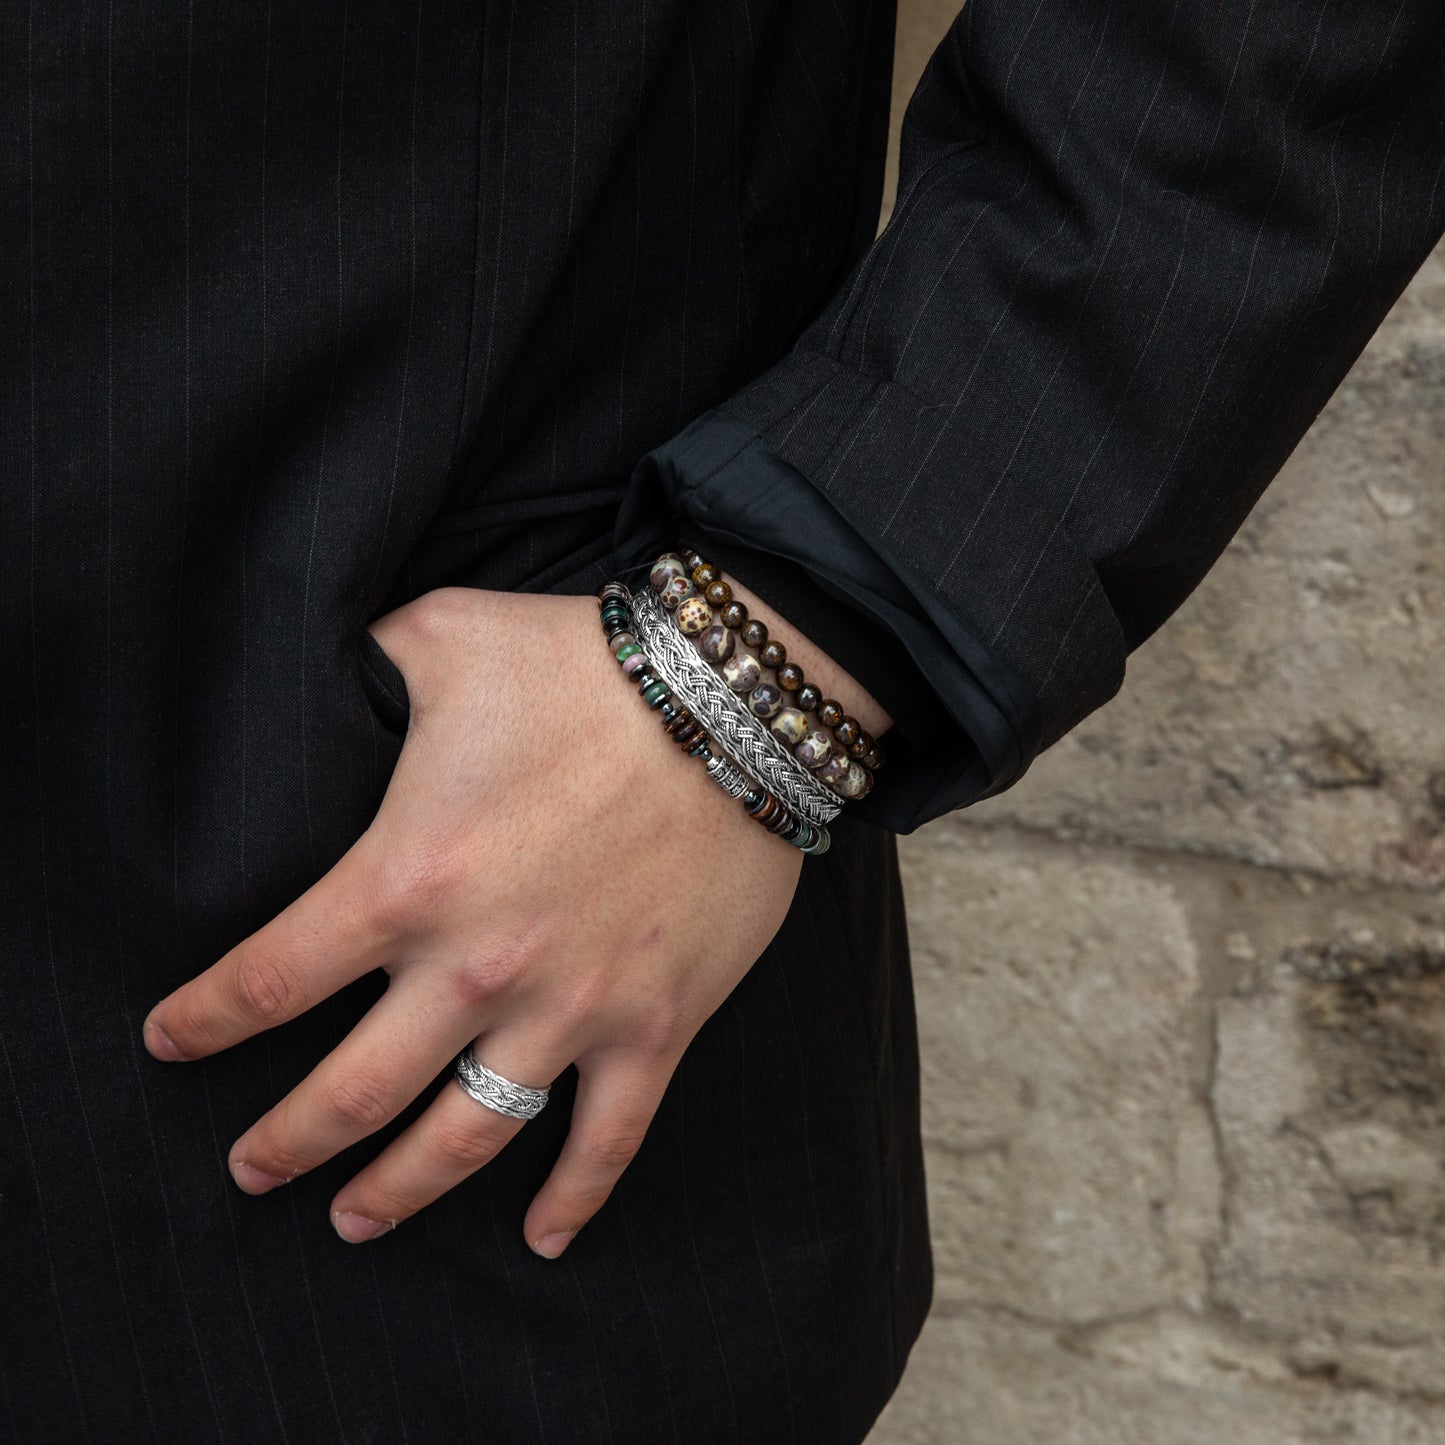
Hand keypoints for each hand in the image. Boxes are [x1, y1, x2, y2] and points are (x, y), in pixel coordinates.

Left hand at [142, 585, 803, 1255]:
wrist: (733, 702)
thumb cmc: (583, 666)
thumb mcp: (446, 636)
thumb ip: (368, 659)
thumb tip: (330, 660)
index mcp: (408, 880)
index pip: (271, 978)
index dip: (205, 1020)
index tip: (169, 1042)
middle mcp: (477, 966)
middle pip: (352, 1091)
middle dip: (285, 1141)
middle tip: (248, 1169)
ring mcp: (572, 1008)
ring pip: (465, 1136)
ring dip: (398, 1190)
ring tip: (352, 1221)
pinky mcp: (655, 1023)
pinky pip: (610, 1139)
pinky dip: (576, 1198)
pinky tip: (544, 1239)